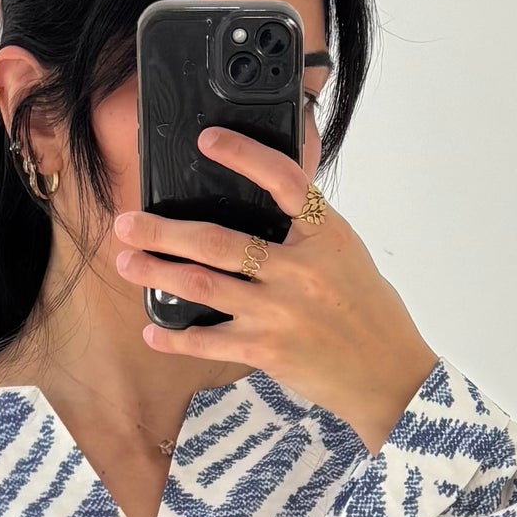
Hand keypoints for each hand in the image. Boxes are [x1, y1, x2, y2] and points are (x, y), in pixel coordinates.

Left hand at [112, 130, 437, 452]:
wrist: (389, 377)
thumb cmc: (369, 315)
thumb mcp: (347, 258)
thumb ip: (307, 235)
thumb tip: (262, 213)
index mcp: (327, 237)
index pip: (283, 182)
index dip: (244, 155)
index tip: (208, 139)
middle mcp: (300, 271)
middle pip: (218, 240)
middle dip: (164, 230)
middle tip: (128, 222)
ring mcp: (280, 312)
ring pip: (203, 285)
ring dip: (158, 272)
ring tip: (127, 263)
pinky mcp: (267, 351)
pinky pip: (208, 340)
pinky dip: (175, 337)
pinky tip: (153, 331)